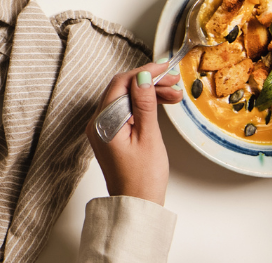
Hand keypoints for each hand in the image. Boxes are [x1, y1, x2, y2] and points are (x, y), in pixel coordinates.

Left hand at [85, 64, 181, 205]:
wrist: (137, 205)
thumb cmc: (143, 178)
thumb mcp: (148, 137)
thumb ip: (144, 105)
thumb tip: (143, 77)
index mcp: (102, 122)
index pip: (120, 84)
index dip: (142, 72)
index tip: (163, 67)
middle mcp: (96, 123)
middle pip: (122, 90)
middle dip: (148, 82)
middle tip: (174, 82)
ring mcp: (102, 128)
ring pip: (125, 100)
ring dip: (148, 94)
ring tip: (174, 95)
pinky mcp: (110, 134)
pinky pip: (124, 111)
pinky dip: (142, 106)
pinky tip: (160, 104)